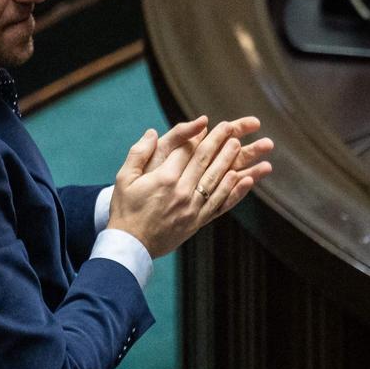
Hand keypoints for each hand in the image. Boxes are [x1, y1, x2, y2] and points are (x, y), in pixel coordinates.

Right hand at [109, 118, 273, 257]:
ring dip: (229, 160)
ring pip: (216, 179)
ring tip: (239, 145)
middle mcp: (182, 191)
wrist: (131, 246)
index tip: (206, 123)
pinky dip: (234, 191)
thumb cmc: (125, 211)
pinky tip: (245, 179)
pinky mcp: (198, 221)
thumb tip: (152, 132)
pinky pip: (220, 204)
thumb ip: (138, 154)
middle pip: (204, 161)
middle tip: (230, 127)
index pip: (185, 150)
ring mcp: (193, 207)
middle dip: (218, 141)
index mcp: (163, 178)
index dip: (197, 135)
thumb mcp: (124, 179)